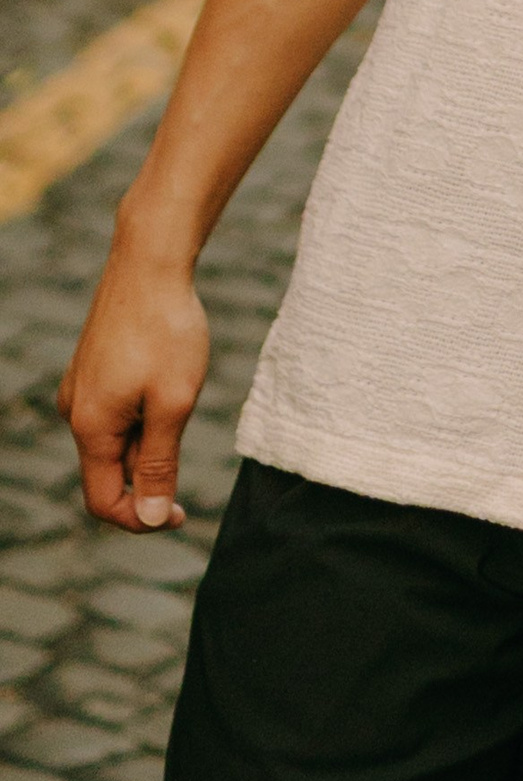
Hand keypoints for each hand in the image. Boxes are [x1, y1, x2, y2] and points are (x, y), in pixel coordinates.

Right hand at [57, 220, 207, 533]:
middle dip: (148, 473)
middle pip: (109, 470)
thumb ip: (157, 464)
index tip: (181, 515)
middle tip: (188, 445)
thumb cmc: (167, 331)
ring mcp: (82, 388)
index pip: (102, 500)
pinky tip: (169, 379)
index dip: (140, 518)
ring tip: (180, 394)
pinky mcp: (93, 369)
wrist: (150, 262)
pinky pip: (116, 411)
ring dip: (150, 439)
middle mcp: (75, 410)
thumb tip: (146, 517)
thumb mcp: (173, 404)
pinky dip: (144, 414)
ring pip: (115, 439)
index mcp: (90, 427)